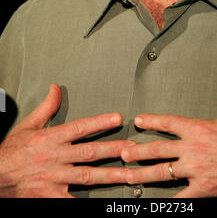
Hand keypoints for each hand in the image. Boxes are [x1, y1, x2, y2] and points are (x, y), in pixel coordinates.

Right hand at [0, 84, 133, 197]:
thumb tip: (56, 88)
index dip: (100, 122)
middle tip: (132, 147)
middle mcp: (55, 157)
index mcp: (50, 138)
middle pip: (89, 152)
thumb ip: (46, 107)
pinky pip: (73, 199)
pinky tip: (103, 199)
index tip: (117, 118)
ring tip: (129, 173)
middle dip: (113, 149)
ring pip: (87, 175)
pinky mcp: (51, 196)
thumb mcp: (28, 125)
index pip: (80, 127)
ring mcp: (54, 178)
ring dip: (110, 174)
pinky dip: (86, 200)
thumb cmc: (11, 152)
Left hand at [122, 72, 216, 197]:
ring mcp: (197, 169)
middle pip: (159, 148)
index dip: (151, 120)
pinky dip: (169, 199)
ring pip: (164, 172)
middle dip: (139, 150)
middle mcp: (194, 148)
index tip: (138, 120)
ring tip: (128, 176)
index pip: (169, 122)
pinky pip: (181, 196)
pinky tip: (156, 201)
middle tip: (123, 152)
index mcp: (199, 128)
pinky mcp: (204, 189)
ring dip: (144, 174)